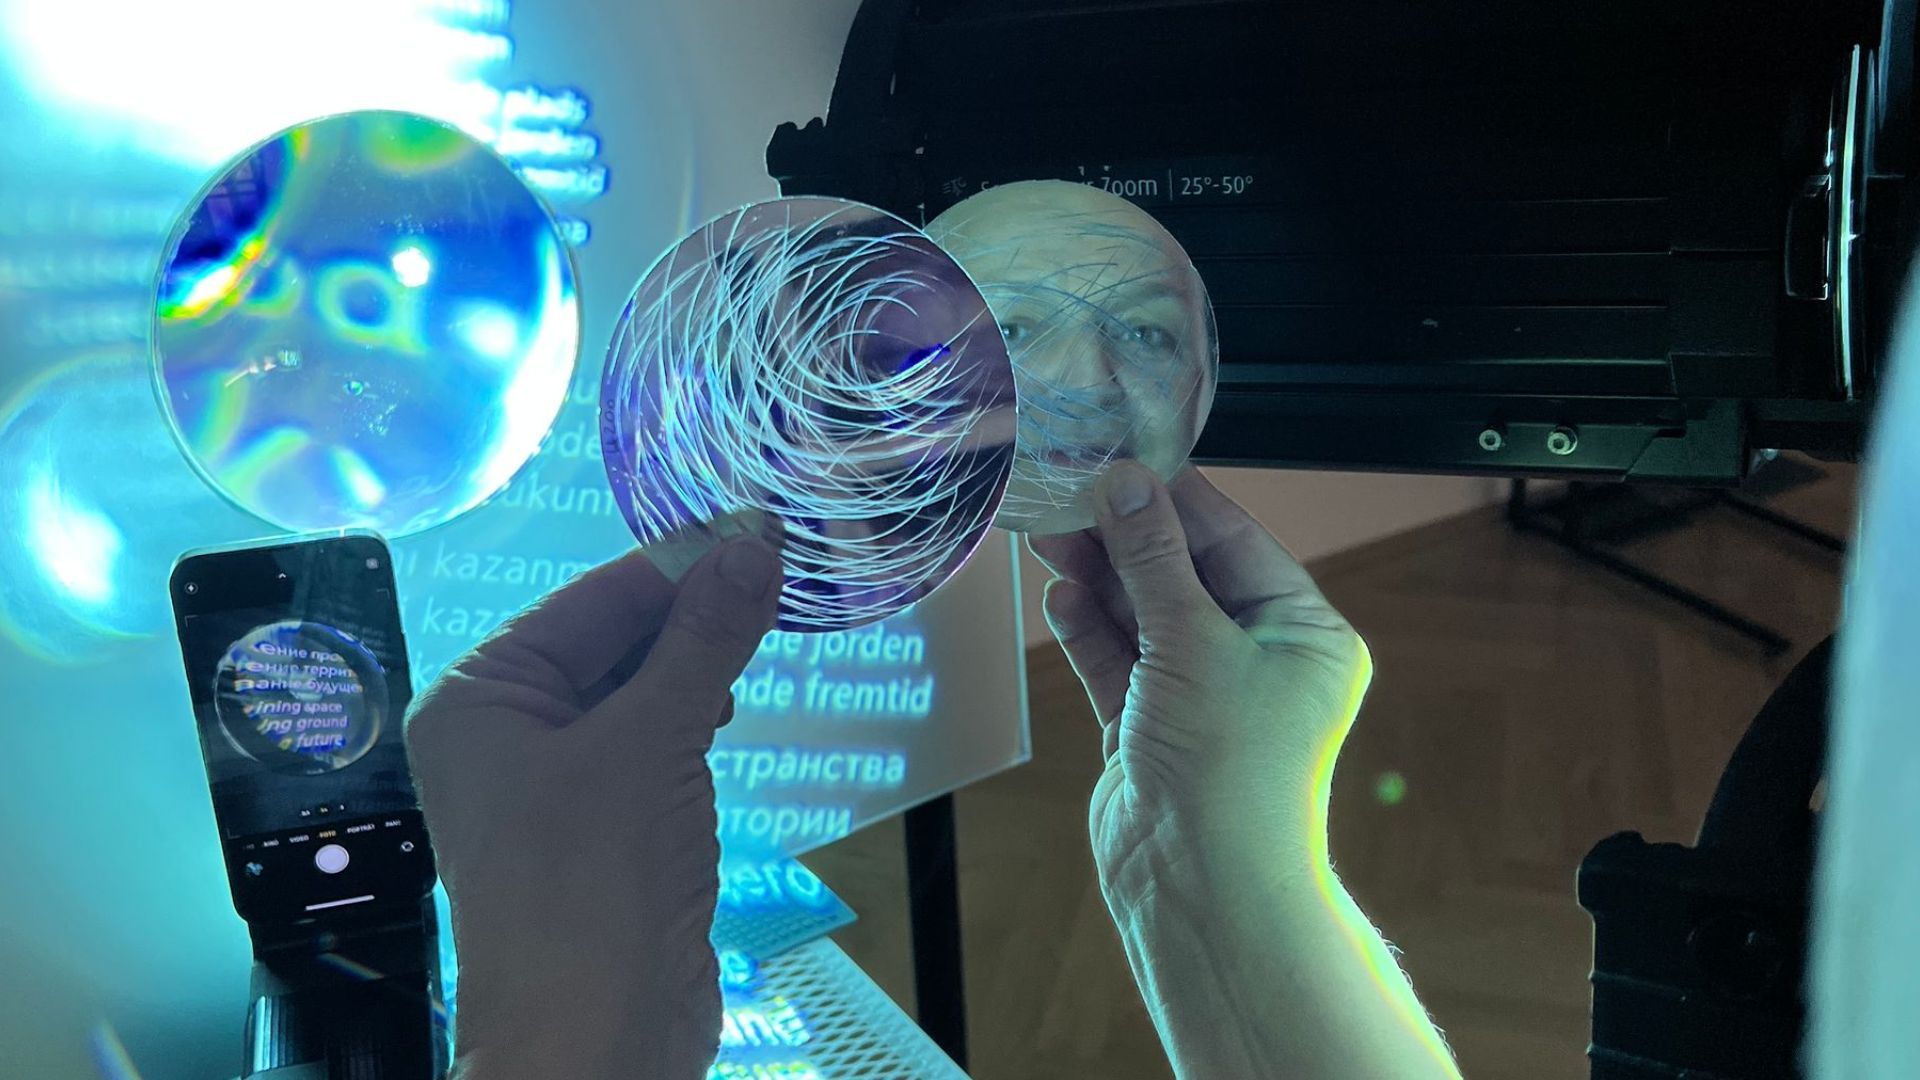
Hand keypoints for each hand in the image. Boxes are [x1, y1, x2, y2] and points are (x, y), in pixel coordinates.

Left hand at [405, 538, 782, 1079]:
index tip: (760, 527)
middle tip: (780, 574)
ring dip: (696, 667)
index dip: (679, 564)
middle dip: (691, 614)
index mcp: (480, 699)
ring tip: (758, 639)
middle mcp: (504, 733)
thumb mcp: (653, 741)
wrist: (594, 1040)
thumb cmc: (593, 882)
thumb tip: (755, 545)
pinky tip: (728, 710)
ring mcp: (552, 785)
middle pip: (611, 641)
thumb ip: (705, 639)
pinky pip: (649, 746)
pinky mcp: (602, 828)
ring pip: (636, 692)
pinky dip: (692, 721)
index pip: (590, 601)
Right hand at [1028, 463, 1368, 906]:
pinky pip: (1118, 664)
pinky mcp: (1152, 729)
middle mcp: (1259, 662)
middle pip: (1184, 575)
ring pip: (1145, 617)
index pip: (1235, 542)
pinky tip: (1060, 598)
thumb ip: (1153, 559)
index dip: (1175, 500)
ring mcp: (1203, 697)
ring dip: (1100, 579)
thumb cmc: (1230, 771)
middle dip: (1126, 538)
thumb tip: (1126, 483)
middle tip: (1068, 497)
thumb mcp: (1193, 643)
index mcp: (1304, 635)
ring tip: (1050, 537)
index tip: (1121, 461)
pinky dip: (1090, 631)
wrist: (1201, 886)